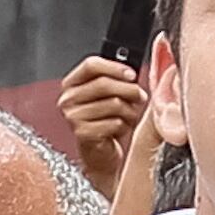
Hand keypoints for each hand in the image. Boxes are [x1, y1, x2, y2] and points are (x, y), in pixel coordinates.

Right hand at [55, 54, 148, 197]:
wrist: (101, 154)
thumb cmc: (109, 122)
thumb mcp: (113, 95)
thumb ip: (121, 77)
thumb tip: (146, 60)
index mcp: (72, 84)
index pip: (91, 64)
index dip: (115, 67)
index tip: (132, 75)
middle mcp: (67, 99)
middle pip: (104, 84)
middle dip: (129, 91)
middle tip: (139, 98)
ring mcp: (72, 117)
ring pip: (113, 103)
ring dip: (129, 112)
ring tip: (128, 117)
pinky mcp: (82, 133)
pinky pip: (114, 122)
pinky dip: (123, 127)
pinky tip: (119, 130)